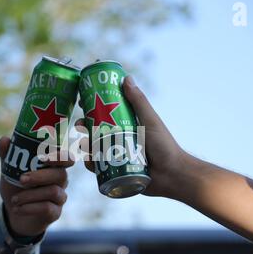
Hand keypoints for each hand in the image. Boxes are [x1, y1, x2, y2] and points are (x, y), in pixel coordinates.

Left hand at [0, 137, 72, 235]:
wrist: (15, 211)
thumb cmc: (17, 186)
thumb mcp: (10, 170)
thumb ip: (8, 155)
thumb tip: (4, 139)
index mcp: (53, 166)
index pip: (66, 158)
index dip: (60, 156)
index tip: (44, 157)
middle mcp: (61, 181)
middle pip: (60, 174)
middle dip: (40, 176)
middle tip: (21, 179)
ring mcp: (60, 197)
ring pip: (53, 192)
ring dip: (30, 195)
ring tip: (14, 199)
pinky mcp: (55, 212)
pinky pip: (47, 208)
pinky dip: (29, 208)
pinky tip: (17, 208)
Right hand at [76, 76, 187, 198]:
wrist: (171, 175)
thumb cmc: (165, 145)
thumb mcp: (150, 120)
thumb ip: (139, 101)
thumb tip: (126, 78)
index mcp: (126, 124)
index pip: (105, 113)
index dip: (92, 108)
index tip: (83, 103)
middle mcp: (119, 139)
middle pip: (95, 131)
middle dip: (84, 128)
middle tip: (80, 126)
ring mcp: (116, 155)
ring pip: (93, 149)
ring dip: (84, 146)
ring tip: (85, 145)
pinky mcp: (115, 171)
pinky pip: (98, 168)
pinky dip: (91, 164)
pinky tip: (89, 161)